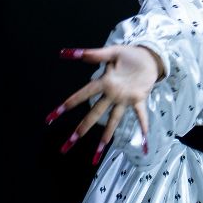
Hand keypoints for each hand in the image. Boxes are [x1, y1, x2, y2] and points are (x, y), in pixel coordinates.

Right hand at [45, 45, 161, 162]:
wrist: (149, 56)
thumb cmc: (129, 55)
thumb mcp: (111, 52)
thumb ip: (93, 55)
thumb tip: (67, 52)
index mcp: (104, 82)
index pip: (83, 94)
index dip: (69, 104)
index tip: (53, 116)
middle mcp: (112, 94)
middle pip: (95, 113)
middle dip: (82, 127)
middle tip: (70, 142)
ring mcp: (125, 99)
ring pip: (114, 119)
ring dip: (107, 134)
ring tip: (100, 150)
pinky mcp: (139, 99)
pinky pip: (141, 115)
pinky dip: (143, 126)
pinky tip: (145, 142)